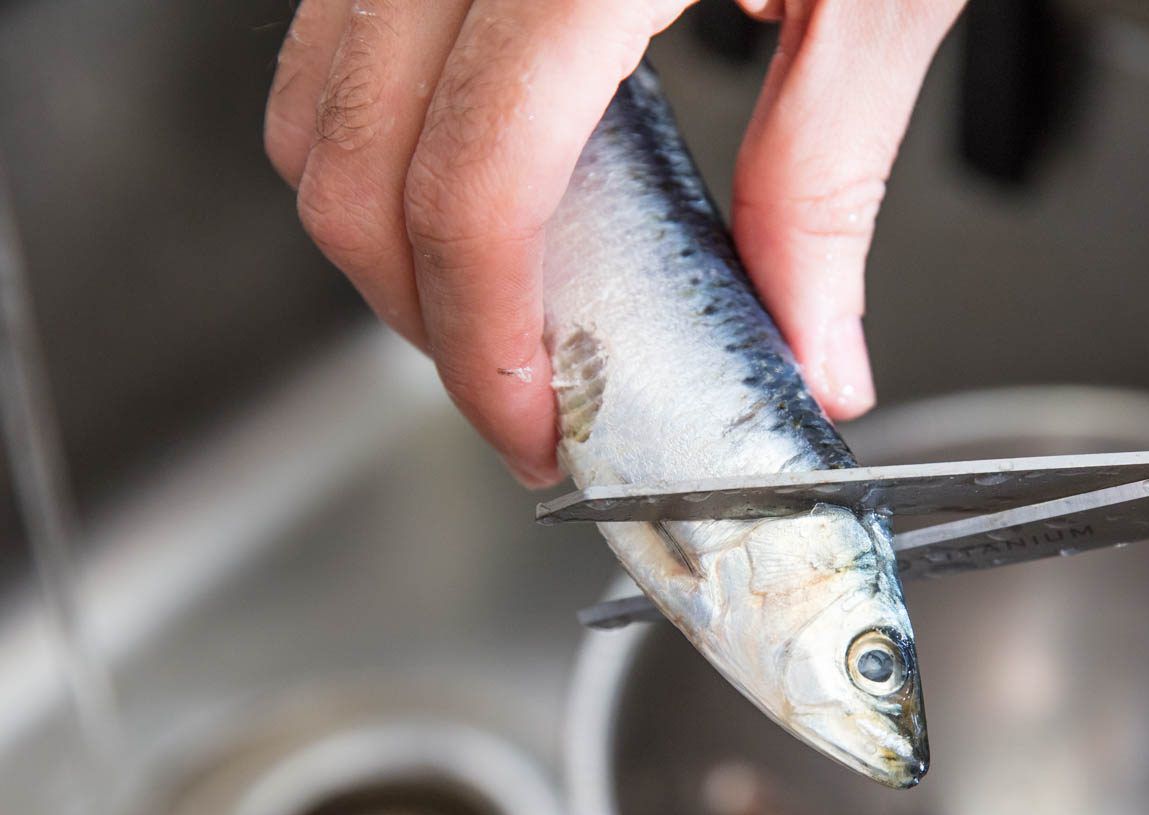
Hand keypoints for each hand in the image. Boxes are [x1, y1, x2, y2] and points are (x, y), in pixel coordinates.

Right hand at [265, 0, 964, 485]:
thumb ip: (826, 177)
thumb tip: (809, 345)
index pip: (475, 186)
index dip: (487, 346)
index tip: (537, 432)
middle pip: (348, 165)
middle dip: (422, 316)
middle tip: (521, 389)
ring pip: (312, 102)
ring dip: (390, 235)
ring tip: (506, 300)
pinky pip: (340, 33)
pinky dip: (391, 137)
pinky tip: (494, 174)